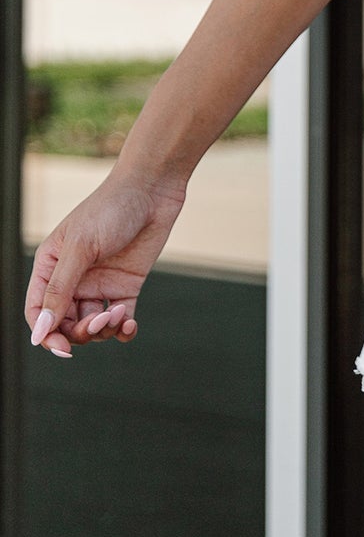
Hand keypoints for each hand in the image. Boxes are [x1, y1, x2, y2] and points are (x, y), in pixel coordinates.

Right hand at [24, 169, 188, 358]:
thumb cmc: (111, 209)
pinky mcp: (125, 287)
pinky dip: (123, 330)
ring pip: (92, 325)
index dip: (46, 334)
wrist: (153, 189)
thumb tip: (41, 331)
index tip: (63, 348)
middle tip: (100, 321)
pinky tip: (129, 325)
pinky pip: (119, 320)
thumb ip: (60, 289)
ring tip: (118, 314)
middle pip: (65, 324)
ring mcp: (99, 284)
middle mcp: (73, 279)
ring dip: (103, 329)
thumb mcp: (81, 248)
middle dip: (80, 332)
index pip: (38, 312)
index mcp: (50, 266)